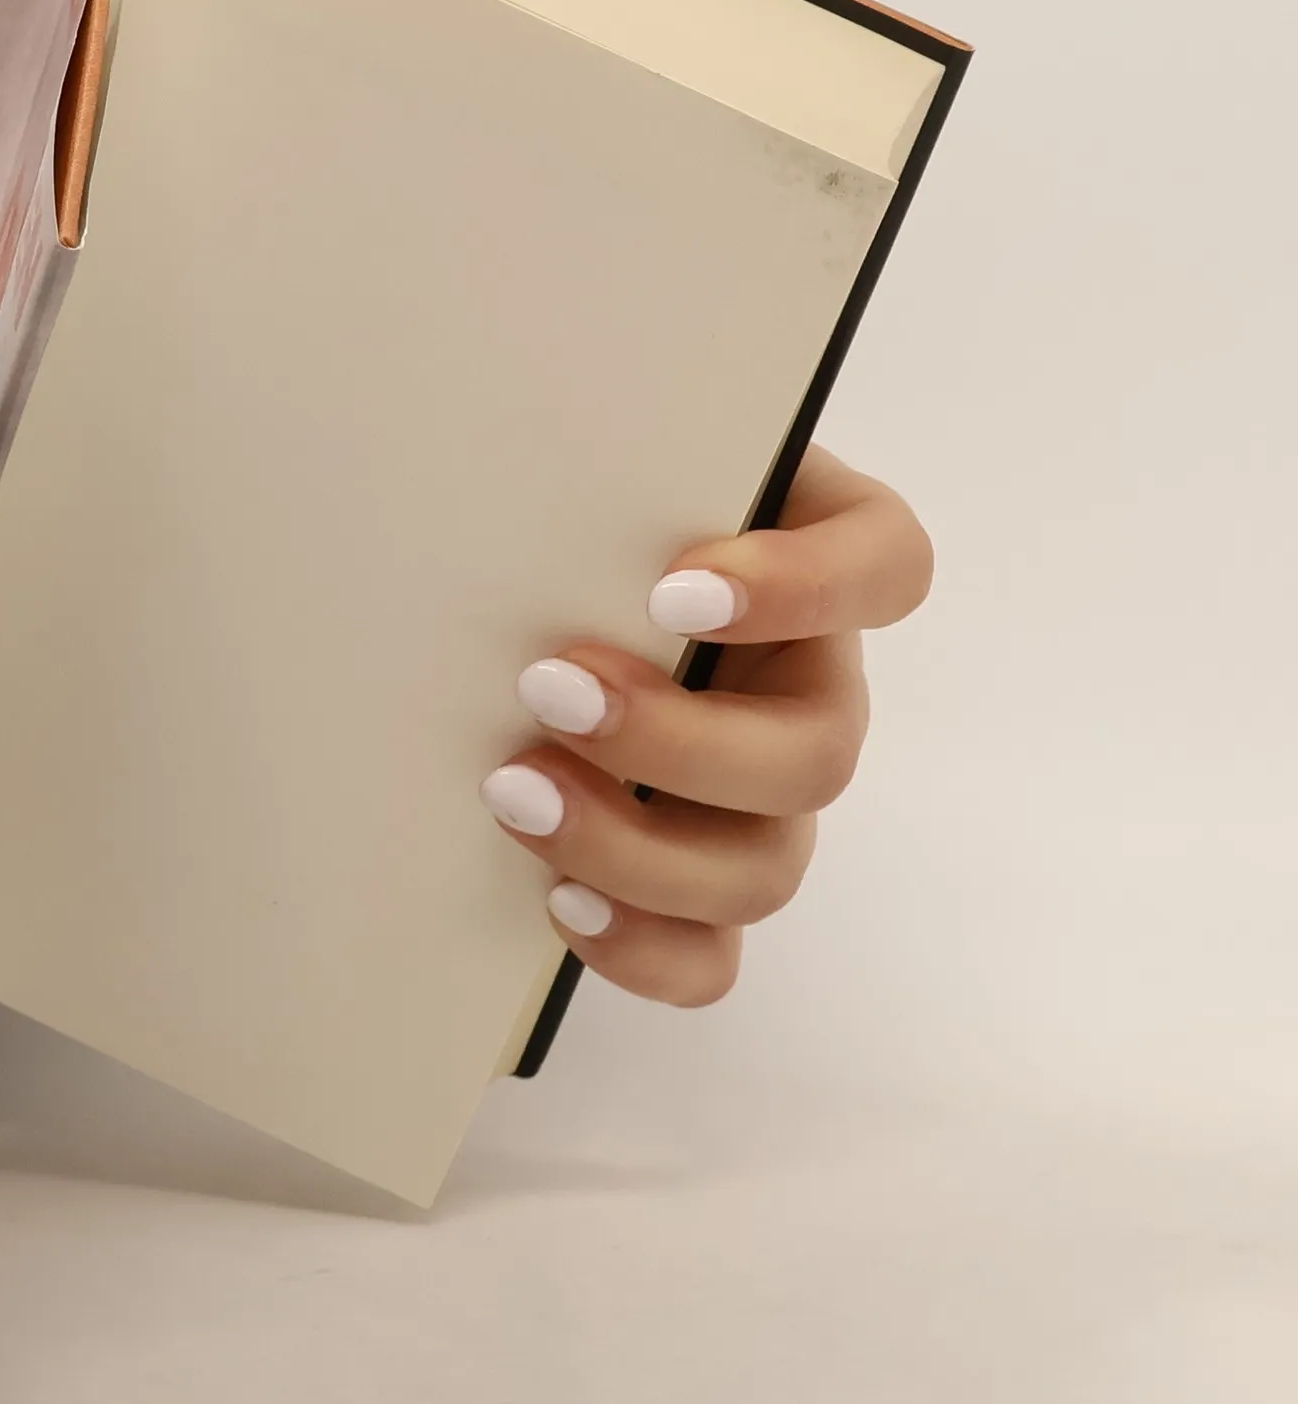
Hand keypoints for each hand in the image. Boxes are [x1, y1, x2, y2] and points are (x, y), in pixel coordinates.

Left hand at [484, 448, 931, 1004]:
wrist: (523, 572)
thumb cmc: (577, 497)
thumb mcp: (609, 455)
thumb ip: (618, 457)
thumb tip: (541, 449)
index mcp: (812, 560)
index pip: (888, 565)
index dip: (804, 590)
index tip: (674, 587)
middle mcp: (809, 682)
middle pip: (819, 754)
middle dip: (675, 743)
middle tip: (550, 688)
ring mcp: (764, 794)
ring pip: (766, 868)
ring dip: (636, 847)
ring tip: (515, 793)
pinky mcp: (700, 874)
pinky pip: (714, 953)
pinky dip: (643, 945)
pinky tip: (560, 897)